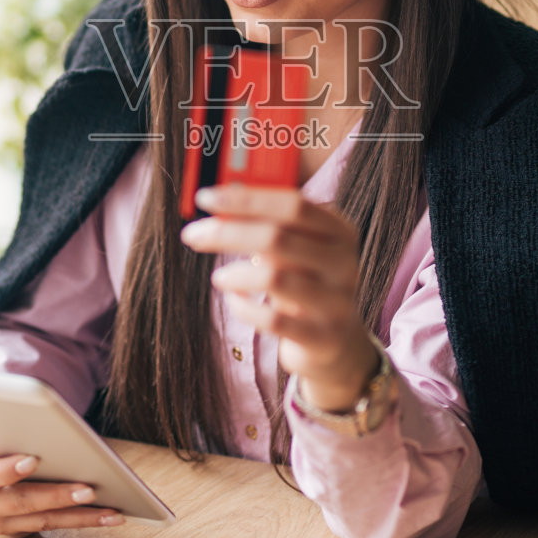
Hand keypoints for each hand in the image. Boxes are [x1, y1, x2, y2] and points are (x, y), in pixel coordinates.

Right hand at [0, 430, 124, 535]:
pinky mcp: (20, 529)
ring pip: (43, 521)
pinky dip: (83, 520)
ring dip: (81, 517)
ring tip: (112, 510)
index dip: (6, 470)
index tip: (34, 460)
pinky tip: (111, 514)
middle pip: (21, 503)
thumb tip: (41, 415)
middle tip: (89, 489)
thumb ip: (5, 424)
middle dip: (57, 497)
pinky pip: (54, 526)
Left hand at [183, 184, 379, 410]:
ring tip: (218, 277)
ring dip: (235, 274)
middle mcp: (344, 263)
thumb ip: (267, 223)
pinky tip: (234, 301)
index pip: (293, 204)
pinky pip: (273, 320)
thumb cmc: (304, 281)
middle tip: (193, 234)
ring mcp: (337, 301)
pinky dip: (244, 308)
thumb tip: (218, 203)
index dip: (247, 199)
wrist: (335, 339)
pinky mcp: (323, 336)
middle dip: (228, 233)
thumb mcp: (297, 248)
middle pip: (278, 238)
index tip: (204, 198)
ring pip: (274, 279)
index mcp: (339, 230)